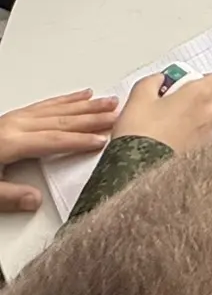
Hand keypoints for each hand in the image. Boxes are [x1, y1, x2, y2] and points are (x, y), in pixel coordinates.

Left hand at [0, 90, 119, 212]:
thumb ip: (9, 195)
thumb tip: (35, 199)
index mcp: (10, 142)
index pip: (53, 140)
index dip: (79, 140)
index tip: (103, 140)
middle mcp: (13, 126)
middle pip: (60, 120)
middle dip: (91, 117)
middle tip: (117, 113)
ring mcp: (13, 119)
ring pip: (56, 109)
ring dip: (84, 105)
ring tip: (108, 101)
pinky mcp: (11, 117)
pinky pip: (44, 104)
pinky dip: (64, 99)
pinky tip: (79, 95)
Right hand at [112, 71, 211, 155]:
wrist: (139, 169)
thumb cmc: (140, 132)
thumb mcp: (138, 96)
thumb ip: (153, 81)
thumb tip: (160, 80)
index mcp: (199, 95)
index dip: (205, 79)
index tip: (186, 83)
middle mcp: (210, 114)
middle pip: (211, 100)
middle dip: (194, 100)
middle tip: (169, 105)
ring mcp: (209, 135)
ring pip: (205, 120)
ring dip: (191, 119)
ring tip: (164, 126)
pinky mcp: (203, 152)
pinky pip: (200, 138)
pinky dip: (189, 137)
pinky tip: (168, 141)